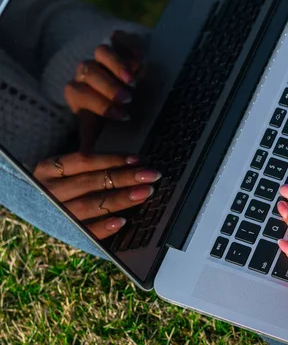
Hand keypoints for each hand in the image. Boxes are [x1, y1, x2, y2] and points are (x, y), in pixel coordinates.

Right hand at [34, 153, 160, 238]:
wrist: (30, 209)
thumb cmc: (58, 185)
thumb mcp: (63, 169)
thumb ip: (89, 165)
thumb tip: (130, 161)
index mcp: (48, 169)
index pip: (84, 161)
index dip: (112, 159)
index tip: (138, 159)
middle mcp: (47, 190)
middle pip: (91, 182)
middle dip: (124, 178)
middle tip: (151, 176)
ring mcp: (52, 213)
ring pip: (90, 205)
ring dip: (120, 199)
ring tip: (144, 193)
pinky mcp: (61, 233)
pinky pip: (84, 232)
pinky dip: (103, 227)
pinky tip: (122, 222)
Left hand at [64, 31, 142, 148]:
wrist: (125, 86)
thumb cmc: (114, 112)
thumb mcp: (102, 127)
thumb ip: (94, 141)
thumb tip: (87, 161)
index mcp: (80, 93)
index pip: (79, 94)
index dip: (100, 104)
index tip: (123, 116)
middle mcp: (88, 72)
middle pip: (88, 71)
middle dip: (108, 86)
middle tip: (128, 98)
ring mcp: (103, 56)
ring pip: (101, 52)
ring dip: (116, 66)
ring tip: (133, 81)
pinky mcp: (119, 42)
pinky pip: (118, 38)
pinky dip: (128, 45)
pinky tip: (140, 59)